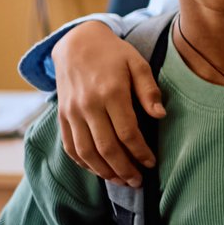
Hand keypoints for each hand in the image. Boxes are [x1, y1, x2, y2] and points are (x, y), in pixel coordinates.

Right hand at [58, 21, 164, 186]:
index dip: (140, 152)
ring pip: (86, 152)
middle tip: (138, 182)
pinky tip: (99, 170)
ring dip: (104, 171)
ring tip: (121, 181)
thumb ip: (149, 90)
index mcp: (111, 92)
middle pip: (106, 147)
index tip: (152, 163)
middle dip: (124, 169)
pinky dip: (83, 163)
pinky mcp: (62, 116)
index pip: (127, 132)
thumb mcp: (138, 63)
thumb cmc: (114, 54)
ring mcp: (72, 112)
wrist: (76, 43)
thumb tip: (161, 115)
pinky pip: (70, 146)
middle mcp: (88, 105)